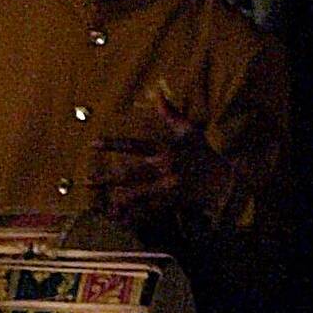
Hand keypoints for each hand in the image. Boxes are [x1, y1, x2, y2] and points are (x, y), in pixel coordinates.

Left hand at [91, 89, 231, 225]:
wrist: (224, 179)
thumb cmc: (204, 153)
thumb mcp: (189, 131)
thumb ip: (171, 114)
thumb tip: (158, 94)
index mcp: (166, 149)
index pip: (134, 145)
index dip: (112, 145)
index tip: (93, 144)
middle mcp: (165, 168)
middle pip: (130, 173)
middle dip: (107, 178)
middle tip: (88, 181)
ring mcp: (168, 187)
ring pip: (137, 194)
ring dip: (117, 199)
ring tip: (100, 203)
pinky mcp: (172, 203)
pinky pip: (148, 210)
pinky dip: (134, 215)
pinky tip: (120, 218)